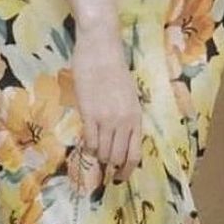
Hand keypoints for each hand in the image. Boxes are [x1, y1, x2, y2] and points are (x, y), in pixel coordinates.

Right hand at [71, 20, 142, 182]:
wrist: (100, 47)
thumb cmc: (115, 67)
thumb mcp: (129, 95)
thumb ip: (126, 116)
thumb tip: (119, 137)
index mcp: (136, 117)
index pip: (134, 155)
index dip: (126, 171)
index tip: (119, 176)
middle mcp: (124, 122)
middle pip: (117, 158)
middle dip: (110, 164)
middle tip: (102, 163)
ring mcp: (106, 119)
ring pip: (103, 152)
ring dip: (98, 155)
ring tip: (94, 150)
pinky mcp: (89, 113)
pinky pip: (89, 141)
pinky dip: (88, 145)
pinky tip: (86, 139)